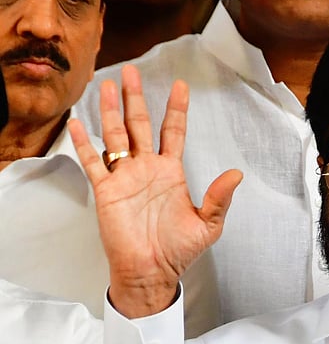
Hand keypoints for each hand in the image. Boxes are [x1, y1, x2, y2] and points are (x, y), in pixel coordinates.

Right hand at [67, 64, 241, 317]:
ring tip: (107, 85)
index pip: (174, 132)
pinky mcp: (107, 190)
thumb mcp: (208, 224)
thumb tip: (236, 174)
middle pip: (141, 125)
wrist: (152, 271)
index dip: (177, 110)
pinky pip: (94, 162)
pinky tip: (78, 123)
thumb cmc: (178, 250)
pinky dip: (85, 143)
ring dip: (110, 111)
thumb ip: (220, 198)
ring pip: (116, 136)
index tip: (181, 86)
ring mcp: (126, 177)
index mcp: (172, 172)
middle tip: (132, 73)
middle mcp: (147, 169)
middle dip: (136, 99)